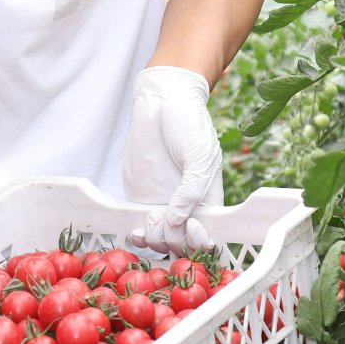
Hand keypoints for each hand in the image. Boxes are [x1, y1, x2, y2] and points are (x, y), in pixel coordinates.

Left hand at [121, 65, 221, 255]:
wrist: (162, 100)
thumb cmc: (189, 122)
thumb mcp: (199, 154)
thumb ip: (192, 188)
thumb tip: (178, 220)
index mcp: (208, 198)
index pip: (208, 233)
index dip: (201, 240)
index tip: (192, 226)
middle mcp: (186, 206)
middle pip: (183, 243)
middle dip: (176, 241)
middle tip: (166, 218)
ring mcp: (163, 204)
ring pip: (161, 241)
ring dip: (156, 239)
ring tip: (152, 216)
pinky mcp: (140, 199)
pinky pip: (141, 227)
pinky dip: (139, 236)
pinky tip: (135, 231)